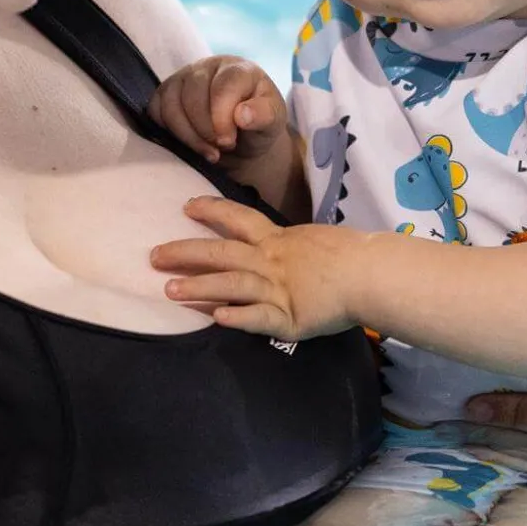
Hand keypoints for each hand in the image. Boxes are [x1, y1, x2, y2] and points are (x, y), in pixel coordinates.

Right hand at [149, 55, 289, 166]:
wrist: (240, 140)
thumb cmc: (257, 126)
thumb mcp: (273, 122)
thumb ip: (265, 115)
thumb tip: (243, 114)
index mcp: (237, 69)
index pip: (223, 84)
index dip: (222, 116)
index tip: (228, 141)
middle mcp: (207, 68)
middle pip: (194, 93)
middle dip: (205, 129)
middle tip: (220, 148)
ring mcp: (182, 79)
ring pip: (171, 103)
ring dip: (187, 135)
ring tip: (208, 152)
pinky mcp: (164, 96)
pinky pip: (156, 112)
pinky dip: (170, 133)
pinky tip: (189, 146)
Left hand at [151, 197, 357, 339]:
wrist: (372, 273)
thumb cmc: (350, 255)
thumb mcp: (315, 240)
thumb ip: (292, 246)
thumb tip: (278, 247)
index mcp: (279, 240)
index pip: (239, 219)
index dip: (212, 212)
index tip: (186, 206)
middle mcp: (272, 261)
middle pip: (222, 252)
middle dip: (185, 253)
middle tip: (154, 256)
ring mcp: (279, 289)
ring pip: (231, 284)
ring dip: (199, 286)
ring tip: (169, 291)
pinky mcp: (290, 317)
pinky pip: (260, 317)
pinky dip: (239, 317)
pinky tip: (217, 319)